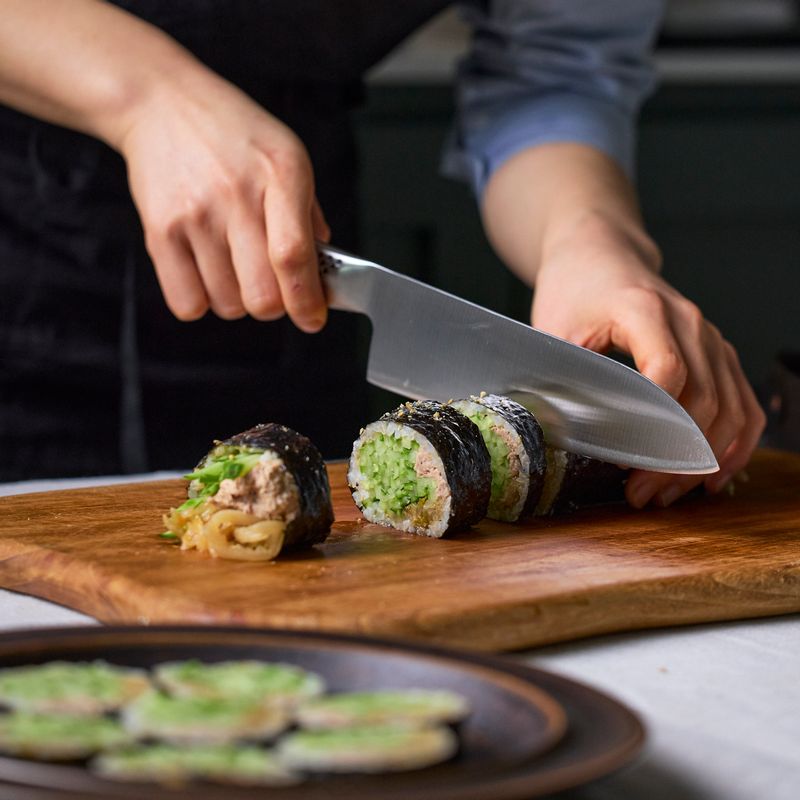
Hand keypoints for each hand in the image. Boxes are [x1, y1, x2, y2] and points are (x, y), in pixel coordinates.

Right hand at [116, 67, 329, 329]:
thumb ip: (308, 215)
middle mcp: (236, 196)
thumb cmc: (233, 134)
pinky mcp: (159, 232)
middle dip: (275, 305)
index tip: (313, 319)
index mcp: (280, 175)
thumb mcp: (288, 156)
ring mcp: (194, 216)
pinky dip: (202, 302)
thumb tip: (324, 272)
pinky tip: (207, 273)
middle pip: (262, 295)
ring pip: (228, 305)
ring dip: (238, 300)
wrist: (162, 103)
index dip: (306, 300)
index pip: (293, 256)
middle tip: (272, 286)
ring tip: (234, 267)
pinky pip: (187, 303)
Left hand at [532, 219, 765, 507]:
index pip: (668, 371)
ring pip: (731, 407)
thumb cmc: (574, 290)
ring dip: (705, 460)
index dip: (654, 421)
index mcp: (645, 308)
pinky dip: (735, 443)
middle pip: (704, 398)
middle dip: (674, 456)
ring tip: (669, 494)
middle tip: (641, 494)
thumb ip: (558, 375)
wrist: (600, 255)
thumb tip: (554, 432)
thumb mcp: (552, 328)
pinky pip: (743, 403)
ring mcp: (710, 337)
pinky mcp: (717, 353)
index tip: (629, 461)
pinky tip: (713, 475)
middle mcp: (689, 321)